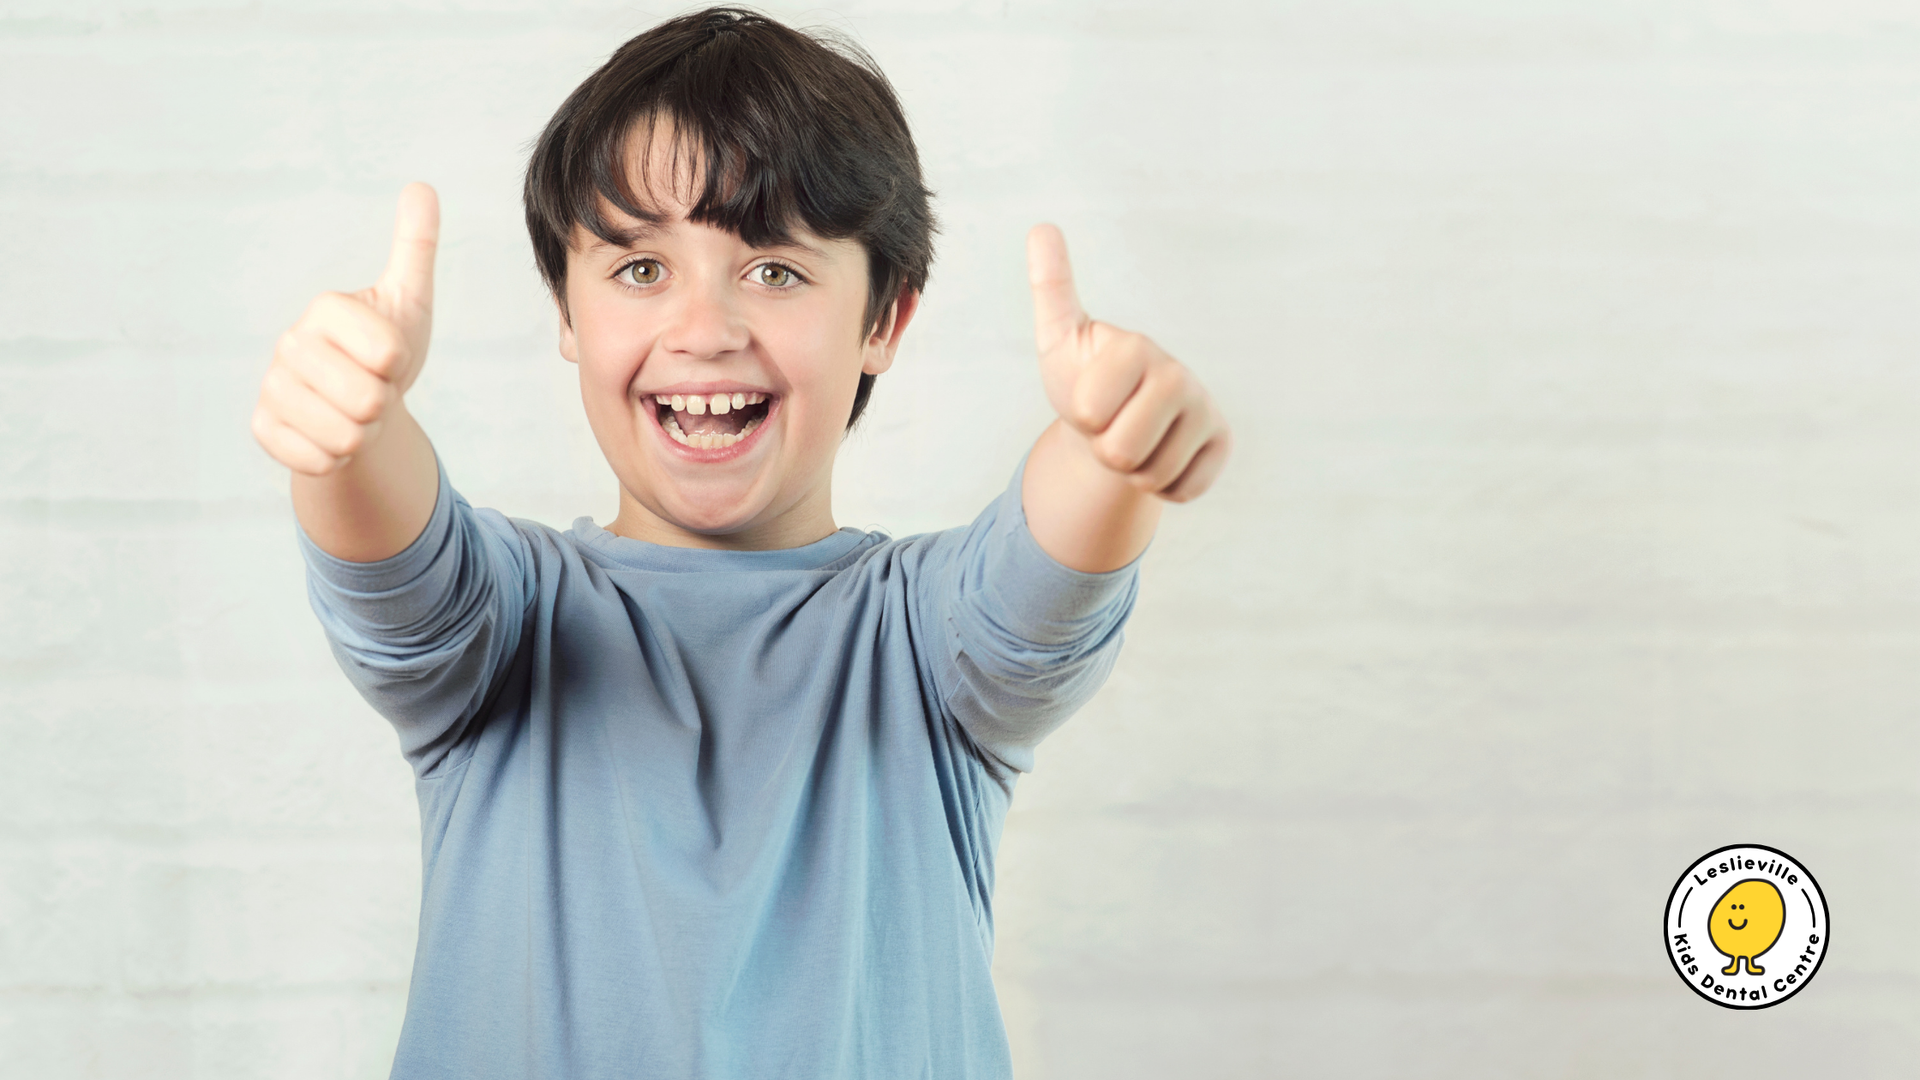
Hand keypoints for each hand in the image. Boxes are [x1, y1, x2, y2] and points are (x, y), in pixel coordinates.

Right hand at [252, 183, 438, 475]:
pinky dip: (337, 458)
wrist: (361, 405)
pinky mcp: (263, 428)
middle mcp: (289, 343)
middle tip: (372, 390)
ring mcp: (272, 387)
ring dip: (363, 434)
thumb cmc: (388, 351)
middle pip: (367, 401)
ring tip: (353, 412)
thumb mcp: (409, 300)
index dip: (400, 366)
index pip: (388, 355)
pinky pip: (319, 460)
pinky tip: (330, 435)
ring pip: (346, 437)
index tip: (388, 358)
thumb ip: (414, 246)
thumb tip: (421, 186)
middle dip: (383, 406)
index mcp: (326, 308)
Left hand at [1027, 224, 1229, 501]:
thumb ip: (1052, 288)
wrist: (1114, 425)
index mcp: (1135, 346)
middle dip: (1106, 450)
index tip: (1091, 399)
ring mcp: (1206, 409)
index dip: (1082, 418)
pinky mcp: (1222, 442)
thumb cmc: (1083, 381)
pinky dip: (1162, 486)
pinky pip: (1183, 490)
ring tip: (1134, 439)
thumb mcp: (1060, 339)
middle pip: (1121, 451)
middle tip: (1112, 426)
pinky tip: (1160, 456)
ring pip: (1152, 475)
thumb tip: (1041, 225)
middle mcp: (1178, 373)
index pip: (1091, 413)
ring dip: (1132, 470)